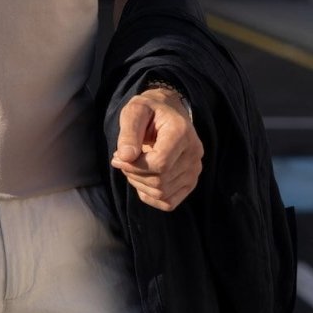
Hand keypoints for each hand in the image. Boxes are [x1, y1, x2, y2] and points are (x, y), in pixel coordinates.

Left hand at [111, 88, 203, 210]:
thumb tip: (126, 157)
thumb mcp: (135, 111)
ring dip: (139, 184)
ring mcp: (195, 170)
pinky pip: (168, 202)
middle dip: (134, 174)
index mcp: (182, 132)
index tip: (118, 156)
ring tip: (132, 166)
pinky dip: (150, 196)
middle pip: (160, 181)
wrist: (167, 111)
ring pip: (163, 193)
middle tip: (123, 160)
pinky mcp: (191, 182)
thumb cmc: (149, 110)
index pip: (160, 164)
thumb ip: (129, 132)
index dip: (135, 166)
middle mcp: (194, 153)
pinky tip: (142, 178)